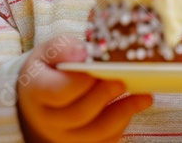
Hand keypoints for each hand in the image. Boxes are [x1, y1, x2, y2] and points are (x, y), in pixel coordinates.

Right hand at [17, 36, 153, 142]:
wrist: (40, 97)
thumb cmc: (49, 69)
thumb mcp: (49, 52)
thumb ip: (63, 48)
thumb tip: (82, 54)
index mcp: (36, 91)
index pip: (57, 92)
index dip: (80, 83)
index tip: (97, 69)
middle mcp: (47, 119)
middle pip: (78, 115)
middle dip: (104, 97)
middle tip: (123, 81)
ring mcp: (64, 136)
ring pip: (94, 132)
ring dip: (122, 113)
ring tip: (144, 97)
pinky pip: (105, 140)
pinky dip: (122, 123)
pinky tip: (136, 105)